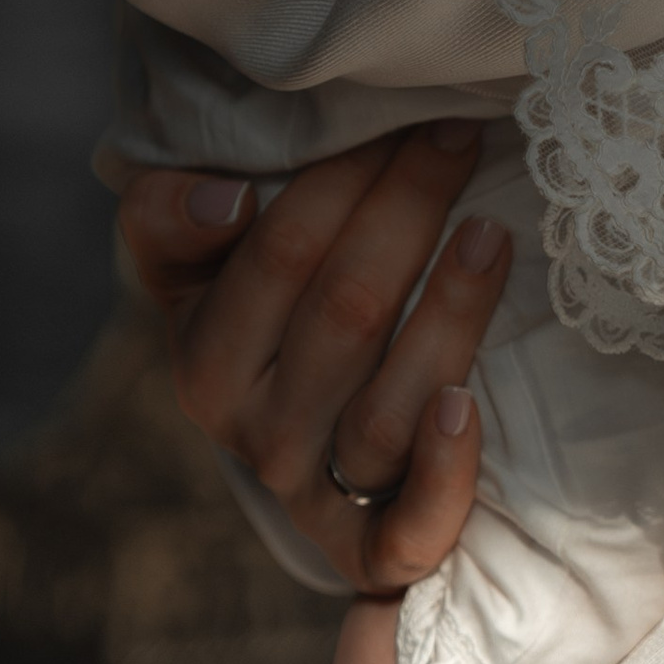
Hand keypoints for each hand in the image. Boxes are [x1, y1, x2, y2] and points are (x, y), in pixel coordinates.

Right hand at [116, 124, 510, 596]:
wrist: (301, 444)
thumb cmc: (259, 317)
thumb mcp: (194, 263)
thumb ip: (171, 213)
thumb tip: (225, 198)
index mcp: (203, 358)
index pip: (276, 255)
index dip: (343, 178)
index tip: (405, 112)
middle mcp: (255, 433)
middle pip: (344, 315)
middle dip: (408, 212)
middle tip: (463, 135)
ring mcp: (318, 494)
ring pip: (386, 408)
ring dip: (447, 317)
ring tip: (492, 236)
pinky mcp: (375, 551)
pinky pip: (408, 526)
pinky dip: (442, 471)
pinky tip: (469, 407)